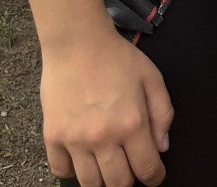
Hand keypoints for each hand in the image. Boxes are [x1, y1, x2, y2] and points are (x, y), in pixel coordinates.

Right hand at [40, 29, 172, 186]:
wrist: (77, 43)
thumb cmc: (116, 57)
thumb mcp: (152, 77)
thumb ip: (163, 113)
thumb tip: (162, 147)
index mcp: (132, 123)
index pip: (147, 169)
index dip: (155, 177)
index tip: (154, 175)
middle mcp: (103, 137)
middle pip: (118, 184)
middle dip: (128, 180)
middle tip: (129, 167)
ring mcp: (75, 139)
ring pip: (90, 183)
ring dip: (102, 180)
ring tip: (107, 165)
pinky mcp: (53, 136)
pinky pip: (61, 171)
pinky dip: (72, 170)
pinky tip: (82, 157)